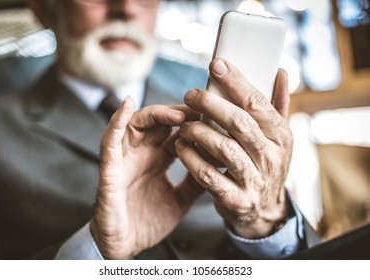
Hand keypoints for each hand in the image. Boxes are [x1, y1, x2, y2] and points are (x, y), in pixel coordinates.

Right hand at [90, 97, 201, 258]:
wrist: (125, 246)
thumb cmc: (147, 222)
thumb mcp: (180, 199)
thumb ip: (195, 181)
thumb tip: (219, 164)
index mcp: (158, 159)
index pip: (176, 132)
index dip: (193, 123)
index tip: (214, 117)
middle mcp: (142, 153)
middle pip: (160, 121)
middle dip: (180, 113)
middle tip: (201, 110)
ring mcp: (125, 157)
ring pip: (137, 123)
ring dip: (157, 114)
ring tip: (179, 114)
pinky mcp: (110, 167)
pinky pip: (110, 139)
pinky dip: (116, 120)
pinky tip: (127, 104)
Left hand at [175, 58, 291, 238]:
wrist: (264, 211)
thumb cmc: (266, 165)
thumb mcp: (278, 138)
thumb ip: (277, 105)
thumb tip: (280, 71)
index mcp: (281, 136)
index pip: (258, 103)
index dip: (236, 82)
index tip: (216, 64)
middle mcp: (271, 157)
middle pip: (238, 123)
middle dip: (211, 103)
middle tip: (190, 94)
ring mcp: (254, 180)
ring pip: (223, 148)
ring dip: (198, 131)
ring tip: (184, 123)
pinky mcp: (236, 199)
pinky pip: (208, 176)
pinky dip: (191, 159)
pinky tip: (181, 146)